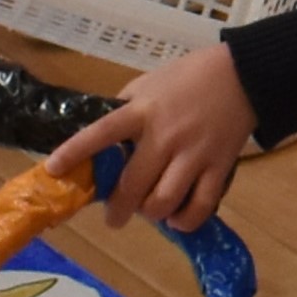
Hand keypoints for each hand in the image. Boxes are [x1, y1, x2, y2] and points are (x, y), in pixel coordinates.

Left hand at [50, 41, 253, 228]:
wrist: (242, 75)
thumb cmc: (189, 77)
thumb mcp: (148, 84)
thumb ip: (125, 110)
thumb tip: (102, 139)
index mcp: (142, 111)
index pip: (101, 133)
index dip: (75, 152)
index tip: (53, 170)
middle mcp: (165, 135)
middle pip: (132, 184)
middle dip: (117, 209)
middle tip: (113, 218)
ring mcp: (193, 153)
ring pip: (163, 200)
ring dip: (151, 214)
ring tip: (149, 212)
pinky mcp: (219, 166)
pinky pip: (200, 205)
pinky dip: (185, 220)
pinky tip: (178, 220)